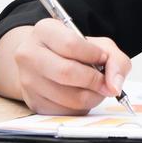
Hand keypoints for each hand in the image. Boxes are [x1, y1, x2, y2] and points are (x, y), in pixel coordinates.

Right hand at [12, 19, 132, 115]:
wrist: (47, 62)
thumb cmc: (74, 51)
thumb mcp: (97, 44)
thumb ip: (114, 60)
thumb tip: (114, 86)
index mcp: (44, 31)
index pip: (70, 44)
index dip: (93, 55)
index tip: (104, 59)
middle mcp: (29, 54)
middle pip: (66, 72)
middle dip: (94, 80)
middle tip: (106, 83)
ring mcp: (27, 81)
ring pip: (68, 97)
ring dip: (91, 97)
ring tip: (95, 89)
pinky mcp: (33, 103)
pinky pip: (65, 112)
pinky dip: (81, 107)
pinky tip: (81, 96)